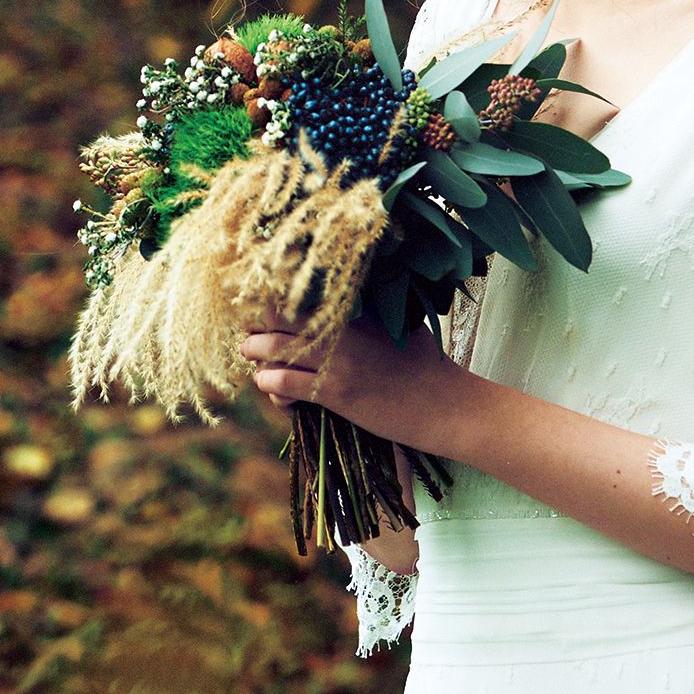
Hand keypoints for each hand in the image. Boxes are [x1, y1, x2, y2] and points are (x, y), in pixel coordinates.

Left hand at [242, 310, 470, 455]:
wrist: (444, 404)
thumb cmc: (425, 362)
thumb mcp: (398, 323)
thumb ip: (367, 311)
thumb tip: (341, 299)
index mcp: (354, 307)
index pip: (298, 289)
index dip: (269, 294)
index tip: (257, 302)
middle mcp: (339, 328)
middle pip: (274, 315)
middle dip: (253, 322)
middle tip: (248, 330)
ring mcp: (335, 361)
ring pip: (270, 349)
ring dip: (254, 354)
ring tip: (253, 357)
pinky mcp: (334, 393)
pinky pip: (283, 383)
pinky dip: (271, 385)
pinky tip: (274, 387)